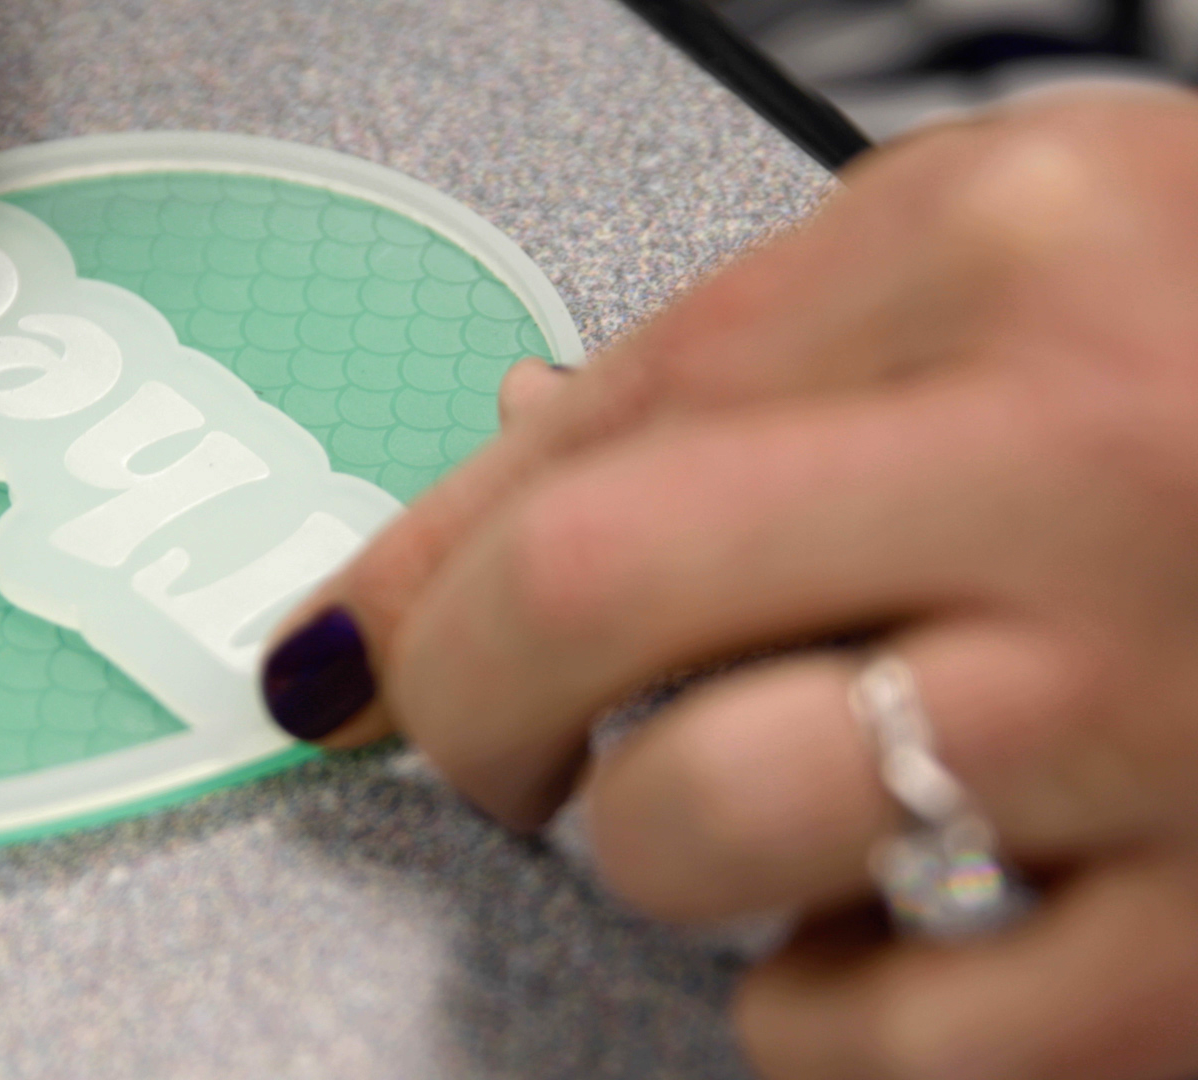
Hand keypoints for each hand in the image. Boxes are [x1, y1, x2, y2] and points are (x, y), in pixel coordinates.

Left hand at [261, 87, 1197, 1079]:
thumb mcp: (993, 256)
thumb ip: (715, 378)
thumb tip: (435, 556)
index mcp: (1007, 255)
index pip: (581, 436)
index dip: (419, 577)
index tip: (351, 660)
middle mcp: (1085, 467)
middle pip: (587, 604)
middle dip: (475, 710)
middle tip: (506, 746)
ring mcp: (1166, 714)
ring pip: (704, 826)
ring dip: (658, 849)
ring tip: (745, 805)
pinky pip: (876, 1041)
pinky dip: (816, 1009)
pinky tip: (890, 925)